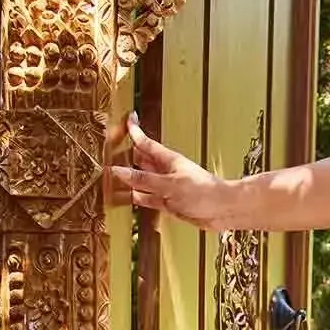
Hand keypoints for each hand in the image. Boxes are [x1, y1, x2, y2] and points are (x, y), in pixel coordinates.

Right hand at [111, 114, 236, 230]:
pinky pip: (147, 198)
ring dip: (127, 179)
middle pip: (140, 161)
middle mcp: (165, 171)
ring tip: (108, 176)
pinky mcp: (168, 203)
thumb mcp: (170, 184)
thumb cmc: (204, 192)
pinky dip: (135, 197)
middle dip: (124, 156)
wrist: (224, 211)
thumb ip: (144, 179)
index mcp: (168, 160)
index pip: (146, 143)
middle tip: (106, 152)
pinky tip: (124, 197)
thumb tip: (119, 171)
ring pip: (141, 181)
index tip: (127, 118)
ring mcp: (166, 187)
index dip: (135, 131)